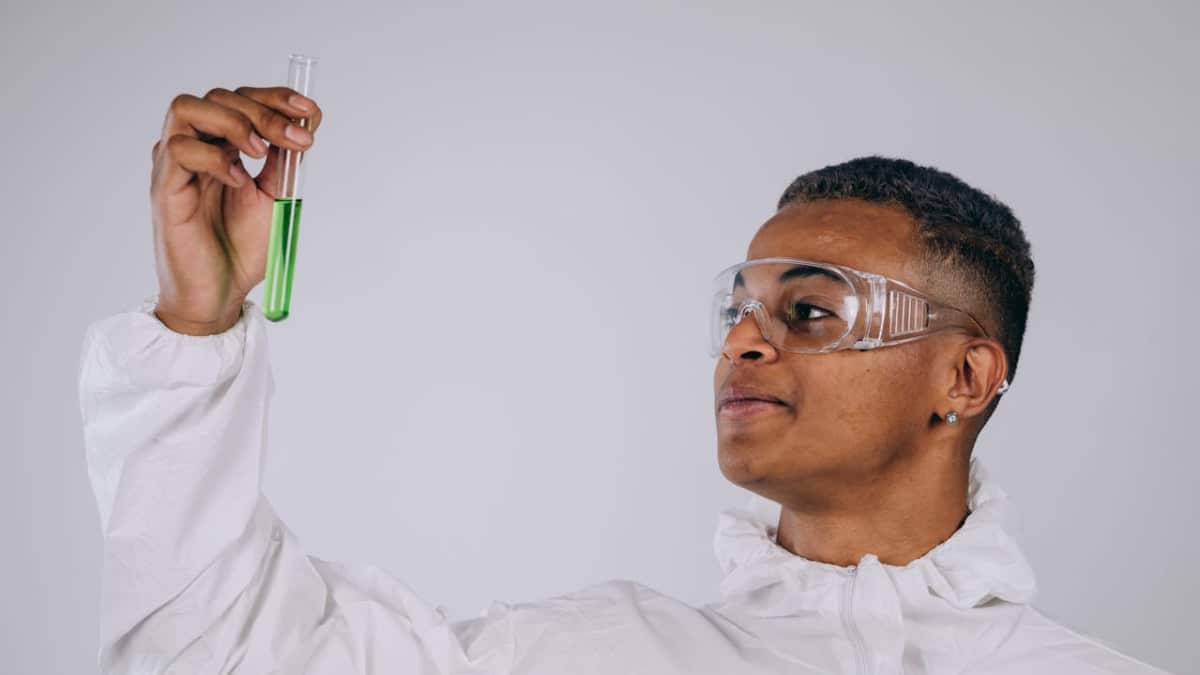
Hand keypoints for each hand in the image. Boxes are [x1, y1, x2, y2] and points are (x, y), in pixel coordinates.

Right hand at [149, 86, 323, 334]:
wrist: (222, 294)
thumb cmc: (243, 249)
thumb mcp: (277, 195)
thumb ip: (285, 158)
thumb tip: (307, 118)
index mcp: (222, 146)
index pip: (241, 99)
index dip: (275, 97)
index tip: (309, 110)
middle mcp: (196, 148)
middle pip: (219, 96)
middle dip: (264, 111)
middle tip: (298, 139)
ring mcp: (175, 165)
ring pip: (187, 107)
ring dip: (233, 121)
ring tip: (260, 151)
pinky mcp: (164, 188)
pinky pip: (179, 149)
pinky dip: (214, 158)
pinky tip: (238, 180)